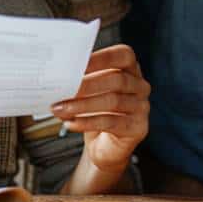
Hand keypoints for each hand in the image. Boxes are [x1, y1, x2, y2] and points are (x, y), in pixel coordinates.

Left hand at [51, 44, 149, 176]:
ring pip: (113, 102)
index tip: (77, 64)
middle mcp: (140, 86)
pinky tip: (72, 123)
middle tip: (64, 89)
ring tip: (62, 109)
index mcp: (131, 69)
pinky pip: (111, 123)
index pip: (122, 55)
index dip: (101, 58)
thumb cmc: (96, 112)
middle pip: (117, 79)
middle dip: (87, 84)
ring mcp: (142, 107)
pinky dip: (87, 122)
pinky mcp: (137, 128)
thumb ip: (82, 80)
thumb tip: (60, 76)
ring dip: (83, 105)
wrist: (105, 145)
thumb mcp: (90, 91)